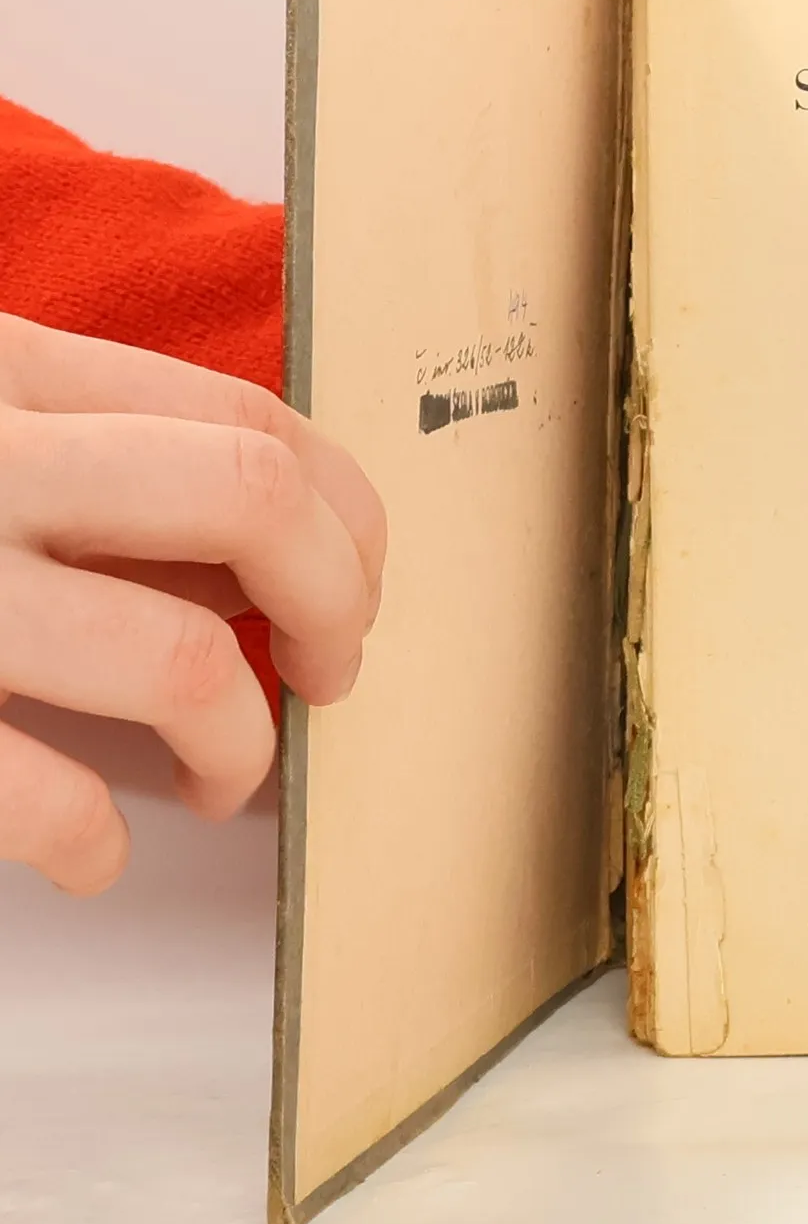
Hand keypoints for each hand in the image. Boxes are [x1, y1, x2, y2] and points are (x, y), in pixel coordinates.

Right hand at [0, 314, 384, 892]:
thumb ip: (89, 456)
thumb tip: (271, 557)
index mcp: (6, 373)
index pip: (258, 424)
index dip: (352, 518)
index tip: (357, 589)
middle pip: (252, 504)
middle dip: (336, 604)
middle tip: (330, 676)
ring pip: (172, 659)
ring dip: (237, 742)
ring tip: (219, 779)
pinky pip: (34, 788)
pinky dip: (94, 838)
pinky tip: (95, 851)